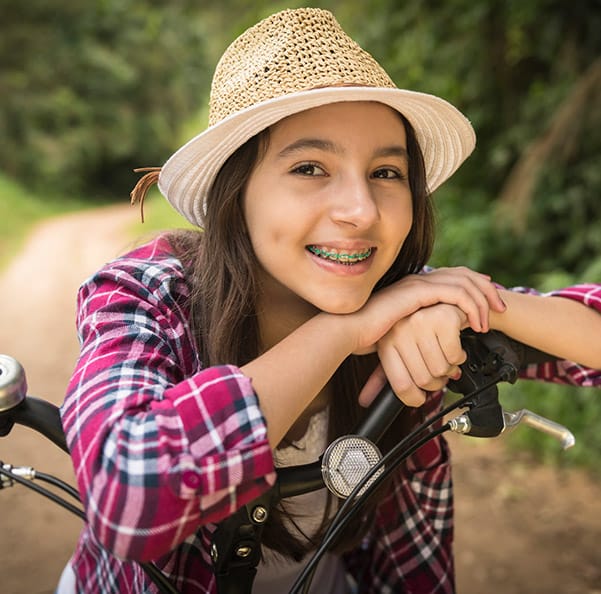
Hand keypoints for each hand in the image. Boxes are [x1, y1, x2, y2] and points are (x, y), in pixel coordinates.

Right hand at [351, 266, 504, 355]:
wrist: (348, 331)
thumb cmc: (365, 336)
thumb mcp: (398, 334)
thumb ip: (415, 336)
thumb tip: (433, 353)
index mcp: (414, 288)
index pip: (452, 278)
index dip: (474, 287)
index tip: (487, 304)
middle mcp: (418, 281)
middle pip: (463, 275)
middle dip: (486, 290)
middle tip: (500, 309)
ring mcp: (418, 284)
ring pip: (464, 282)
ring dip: (483, 299)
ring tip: (489, 321)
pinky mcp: (419, 291)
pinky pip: (456, 292)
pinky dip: (471, 306)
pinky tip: (475, 323)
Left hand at [359, 303, 467, 406]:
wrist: (445, 301)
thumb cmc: (422, 329)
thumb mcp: (398, 350)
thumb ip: (382, 377)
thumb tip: (366, 401)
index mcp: (386, 342)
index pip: (401, 385)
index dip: (415, 398)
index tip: (421, 397)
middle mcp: (400, 331)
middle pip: (424, 381)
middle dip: (437, 381)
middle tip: (438, 370)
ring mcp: (420, 323)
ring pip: (441, 369)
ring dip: (449, 367)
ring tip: (444, 354)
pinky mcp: (443, 318)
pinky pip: (455, 356)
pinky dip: (459, 356)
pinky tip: (453, 344)